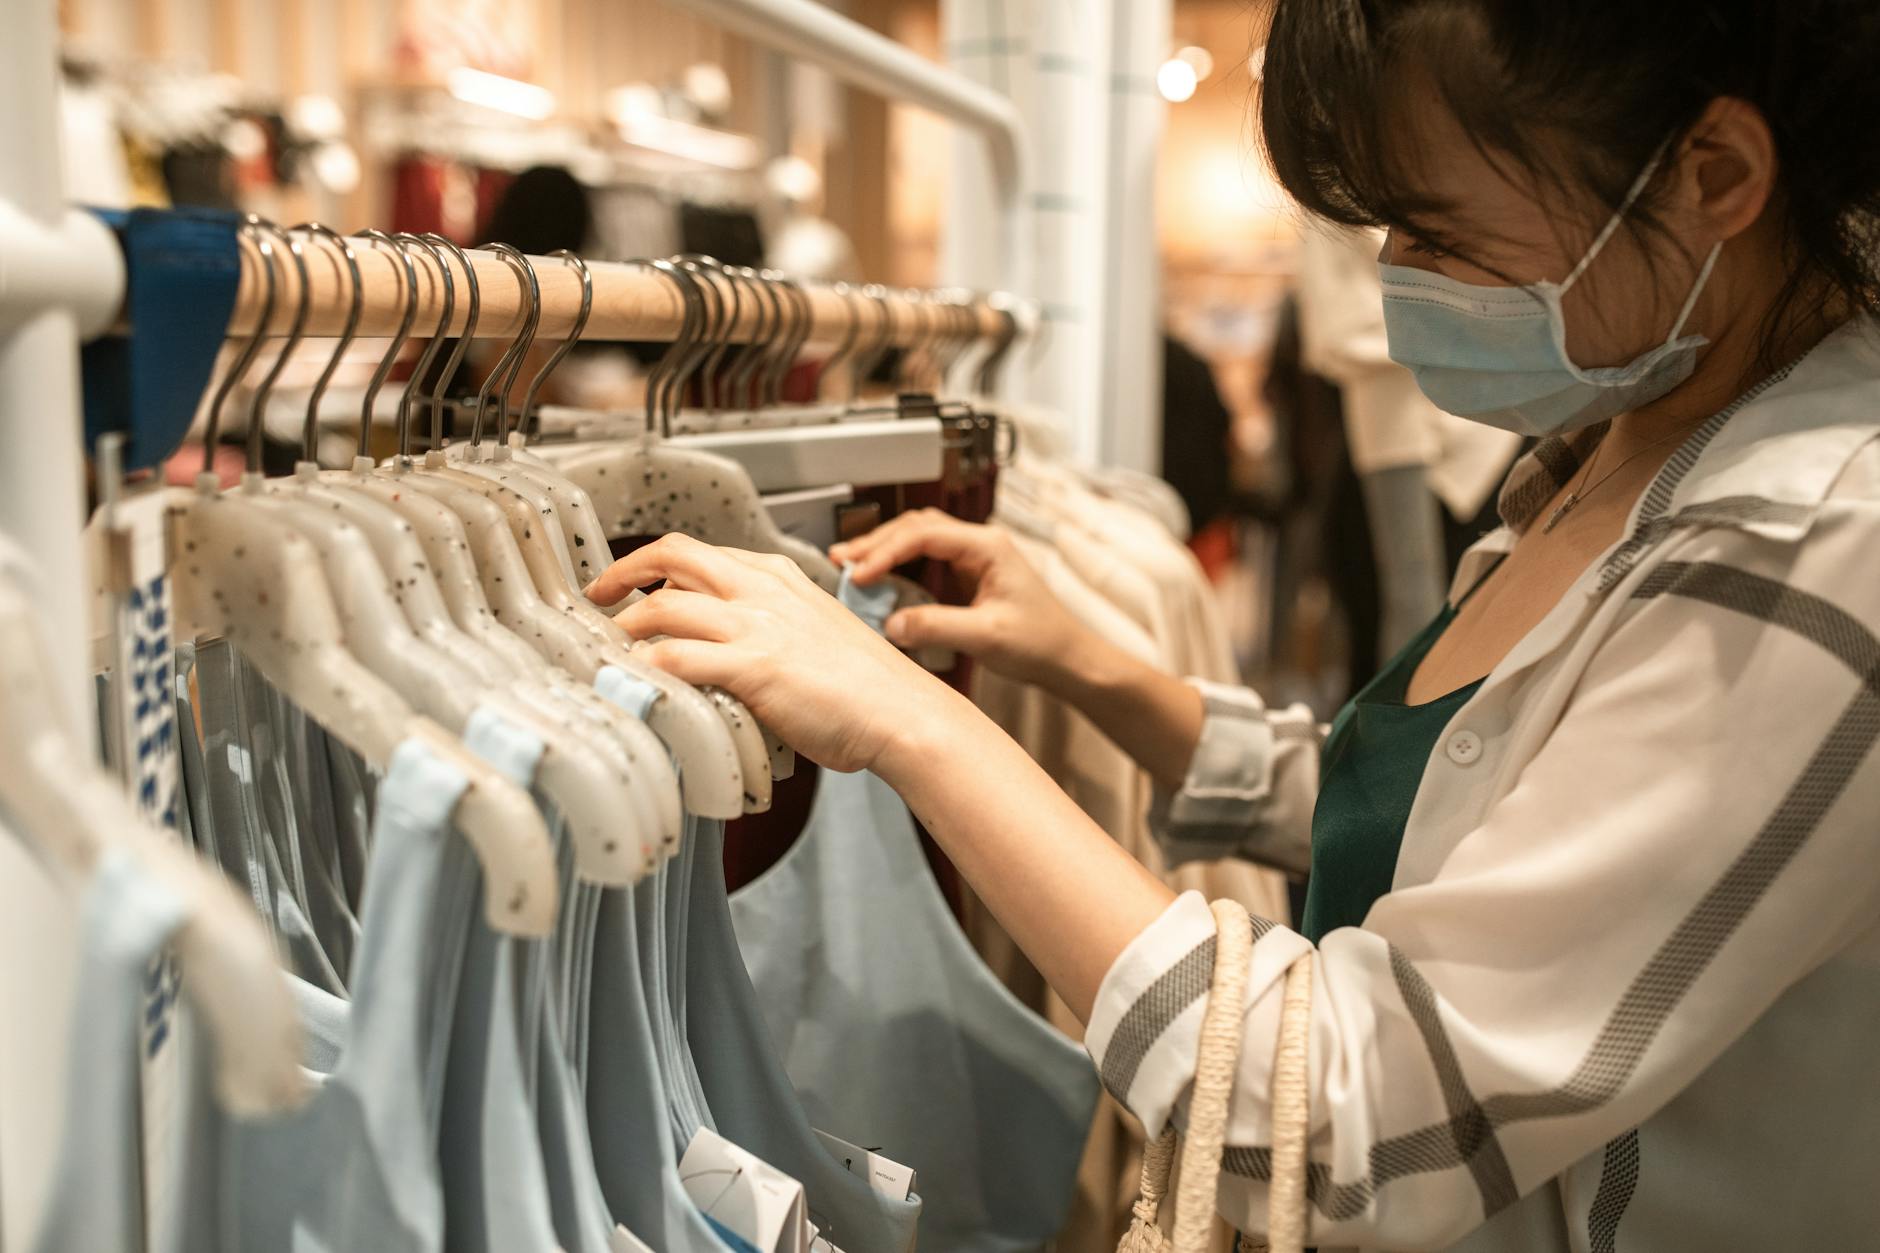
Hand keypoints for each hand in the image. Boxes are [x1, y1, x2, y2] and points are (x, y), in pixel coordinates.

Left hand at [584, 534, 972, 774]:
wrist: (903, 712)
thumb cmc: (867, 686)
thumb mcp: (816, 633)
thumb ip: (772, 629)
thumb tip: (731, 648)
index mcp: (778, 578)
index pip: (702, 553)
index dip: (655, 564)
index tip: (633, 583)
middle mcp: (763, 591)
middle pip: (673, 555)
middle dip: (623, 571)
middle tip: (598, 596)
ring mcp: (757, 626)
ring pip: (664, 605)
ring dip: (626, 627)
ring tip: (609, 650)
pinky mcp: (754, 667)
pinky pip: (679, 657)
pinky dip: (646, 667)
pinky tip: (633, 680)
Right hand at [830, 509, 1090, 691]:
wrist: (1068, 659)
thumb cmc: (1042, 642)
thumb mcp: (986, 636)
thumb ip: (936, 627)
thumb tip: (891, 624)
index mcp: (987, 547)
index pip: (924, 535)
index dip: (886, 551)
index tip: (859, 573)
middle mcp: (979, 545)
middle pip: (916, 528)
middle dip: (876, 543)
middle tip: (841, 561)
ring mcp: (973, 558)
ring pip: (918, 540)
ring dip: (884, 551)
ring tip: (850, 566)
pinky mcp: (967, 577)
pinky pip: (925, 561)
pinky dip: (898, 568)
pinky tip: (878, 580)